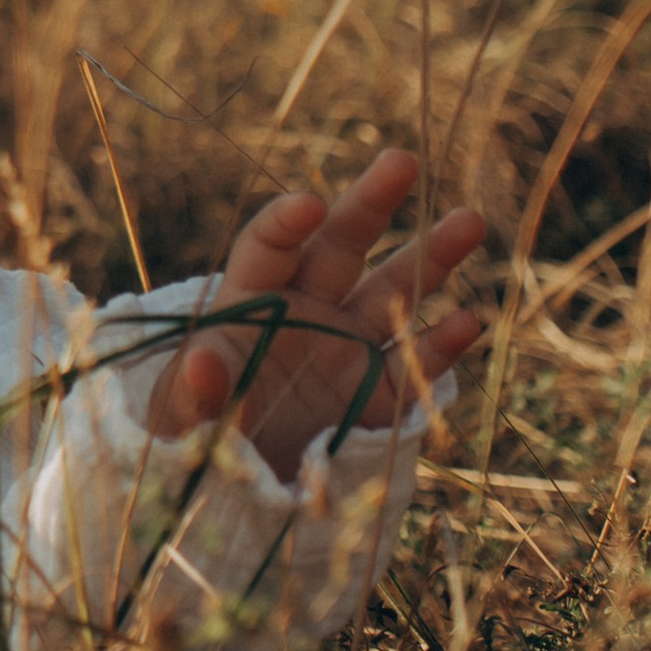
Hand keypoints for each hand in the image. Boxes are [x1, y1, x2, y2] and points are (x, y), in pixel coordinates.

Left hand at [148, 149, 485, 483]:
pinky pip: (416, 361)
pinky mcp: (380, 394)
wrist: (235, 491)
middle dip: (370, 203)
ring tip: (470, 220)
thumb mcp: (181, 420)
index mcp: (250, 301)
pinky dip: (443, 343)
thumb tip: (201, 368)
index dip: (286, 222)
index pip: (269, 247)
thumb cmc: (193, 438)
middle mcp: (306, 309)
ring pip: (394, 289)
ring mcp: (348, 346)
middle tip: (402, 160)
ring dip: (431, 256)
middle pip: (341, 244)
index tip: (309, 204)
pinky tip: (470, 319)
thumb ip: (194, 394)